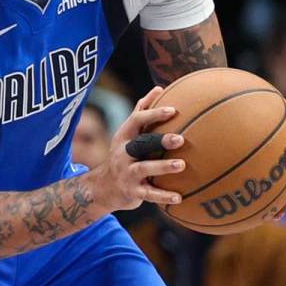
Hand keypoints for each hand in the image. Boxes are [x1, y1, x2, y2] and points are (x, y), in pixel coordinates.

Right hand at [89, 86, 186, 212]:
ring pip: (144, 169)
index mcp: (124, 136)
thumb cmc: (123, 154)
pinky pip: (149, 194)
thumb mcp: (128, 133)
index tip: (173, 111)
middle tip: (181, 139)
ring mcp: (127, 172)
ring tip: (182, 165)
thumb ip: (141, 112)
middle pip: (140, 144)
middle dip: (159, 141)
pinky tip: (179, 197)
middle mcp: (123, 153)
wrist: (103, 187)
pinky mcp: (132, 191)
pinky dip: (163, 196)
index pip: (137, 120)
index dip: (154, 114)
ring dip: (163, 167)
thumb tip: (159, 88)